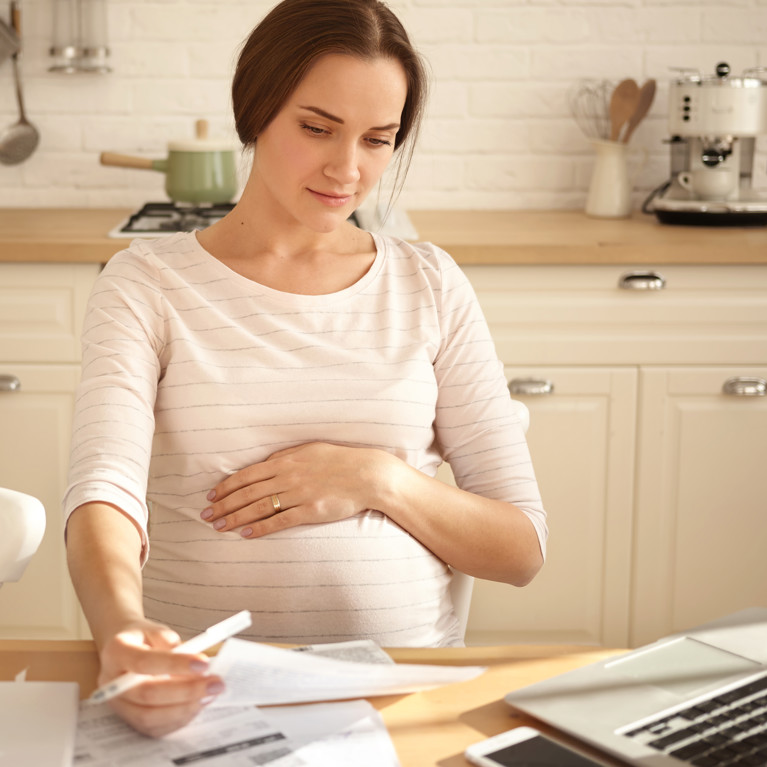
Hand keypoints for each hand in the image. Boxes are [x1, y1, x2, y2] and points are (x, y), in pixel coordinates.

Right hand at [97, 618, 225, 736]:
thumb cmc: (143, 639)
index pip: (145, 662)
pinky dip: (178, 718)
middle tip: (215, 683)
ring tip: (210, 695)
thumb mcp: (156, 629)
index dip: (175, 664)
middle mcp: (111, 683)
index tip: (204, 663)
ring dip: (185, 708)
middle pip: (148, 694)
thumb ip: (170, 643)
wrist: (123, 649)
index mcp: (117, 652)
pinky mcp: (128, 719)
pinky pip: (153, 727)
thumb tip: (193, 661)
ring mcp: (118, 704)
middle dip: (186, 691)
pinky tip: (198, 704)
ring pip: (149, 717)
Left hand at [201, 442, 394, 537]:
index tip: (211, 497)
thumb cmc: (339, 460)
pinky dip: (260, 528)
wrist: (367, 474)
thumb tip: (265, 464)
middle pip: (247, 492)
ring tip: (219, 527)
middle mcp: (288, 477)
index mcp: (286, 461)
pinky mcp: (310, 510)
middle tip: (206, 516)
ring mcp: (299, 494)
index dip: (226, 487)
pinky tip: (246, 534)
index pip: (247, 475)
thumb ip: (285, 458)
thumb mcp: (309, 450)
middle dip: (224, 505)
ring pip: (259, 507)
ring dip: (235, 518)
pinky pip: (280, 521)